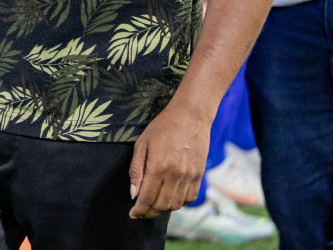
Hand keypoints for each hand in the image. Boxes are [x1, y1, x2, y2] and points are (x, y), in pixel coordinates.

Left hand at [128, 100, 210, 218]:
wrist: (191, 116)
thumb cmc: (162, 127)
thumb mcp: (142, 144)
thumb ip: (136, 170)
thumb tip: (133, 194)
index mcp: (158, 167)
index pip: (147, 198)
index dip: (139, 210)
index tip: (133, 214)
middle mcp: (175, 175)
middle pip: (162, 205)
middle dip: (149, 212)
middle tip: (141, 211)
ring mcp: (190, 176)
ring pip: (176, 204)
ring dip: (164, 209)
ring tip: (154, 204)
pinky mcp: (200, 175)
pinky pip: (190, 198)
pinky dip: (179, 203)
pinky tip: (170, 197)